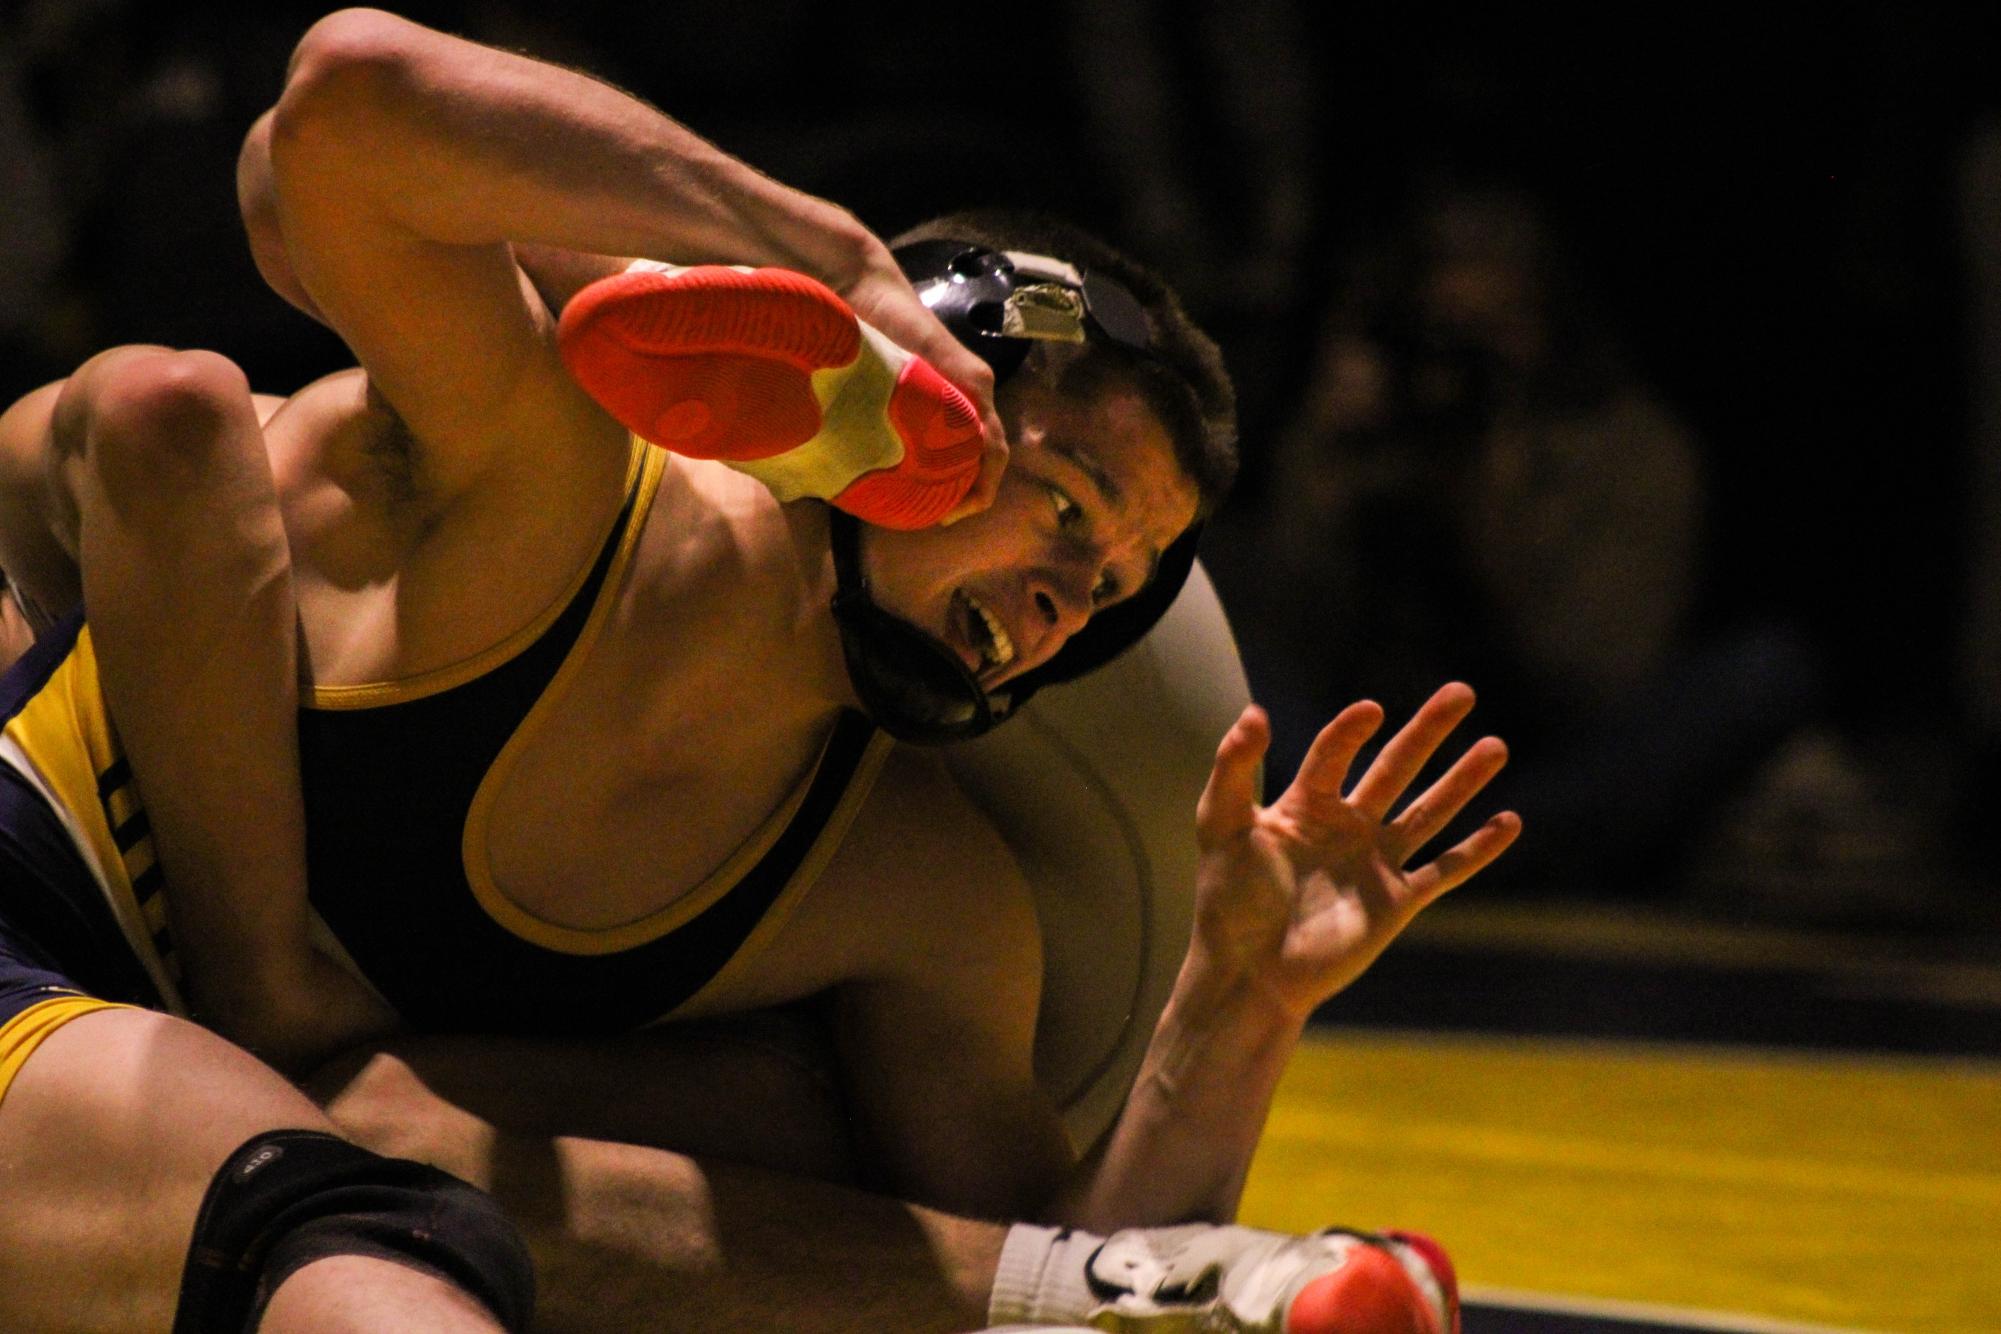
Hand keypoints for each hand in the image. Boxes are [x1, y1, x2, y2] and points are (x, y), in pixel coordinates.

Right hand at [838, 249, 1007, 523]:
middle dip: (972, 495)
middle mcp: (966, 397)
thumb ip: (854, 431)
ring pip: (994, 448)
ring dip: (981, 484)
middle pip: (985, 458)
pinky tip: (966, 480)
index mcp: (943, 403)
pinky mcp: (972, 376)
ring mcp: (973, 386)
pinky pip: (988, 429)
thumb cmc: (852, 345)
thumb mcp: (859, 398)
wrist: (858, 293)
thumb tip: (815, 481)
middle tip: (945, 517)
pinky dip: (984, 459)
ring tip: (958, 508)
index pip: (966, 458)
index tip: (935, 515)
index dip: (958, 492)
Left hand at [1190, 684, 1519, 1021]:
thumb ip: (1233, 768)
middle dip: (1428, 731)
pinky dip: (1478, 849)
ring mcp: (1375, 863)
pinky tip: (1510, 821)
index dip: (1352, 730)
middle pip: (1395, 767)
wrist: (1250, 973)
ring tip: (1496, 745)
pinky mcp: (1396, 901)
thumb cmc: (1227, 901)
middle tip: (1461, 692)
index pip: (1335, 753)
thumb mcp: (1221, 825)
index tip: (1371, 710)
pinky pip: (1445, 869)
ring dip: (1462, 780)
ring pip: (1428, 811)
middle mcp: (1346, 826)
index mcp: (1305, 805)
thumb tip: (1254, 712)